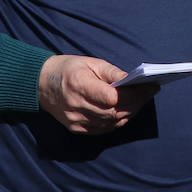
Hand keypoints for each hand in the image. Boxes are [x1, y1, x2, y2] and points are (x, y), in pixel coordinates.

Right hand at [38, 55, 157, 133]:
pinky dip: (118, 121)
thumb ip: (113, 72)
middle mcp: (76, 106)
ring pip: (111, 122)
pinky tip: (128, 110)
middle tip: (150, 93)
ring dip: (130, 112)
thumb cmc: (68, 69)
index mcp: (79, 85)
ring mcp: (75, 120)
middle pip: (114, 112)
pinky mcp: (75, 128)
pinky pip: (103, 129)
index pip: (112, 97)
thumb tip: (134, 80)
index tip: (150, 86)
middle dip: (137, 103)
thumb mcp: (90, 63)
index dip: (134, 94)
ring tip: (142, 100)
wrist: (40, 84)